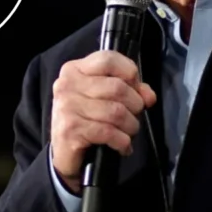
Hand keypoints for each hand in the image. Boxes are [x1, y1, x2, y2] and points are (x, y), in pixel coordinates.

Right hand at [50, 50, 156, 192]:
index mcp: (74, 70)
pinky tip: (122, 146)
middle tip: (133, 117)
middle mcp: (67, 84)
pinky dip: (122, 141)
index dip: (130, 73)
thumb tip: (149, 96)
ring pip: (116, 112)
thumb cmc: (85, 121)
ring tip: (128, 133)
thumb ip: (129, 90)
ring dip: (130, 126)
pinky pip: (108, 132)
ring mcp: (67, 106)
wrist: (63, 152)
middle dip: (134, 105)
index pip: (108, 59)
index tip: (135, 90)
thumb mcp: (104, 99)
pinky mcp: (70, 129)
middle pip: (117, 87)